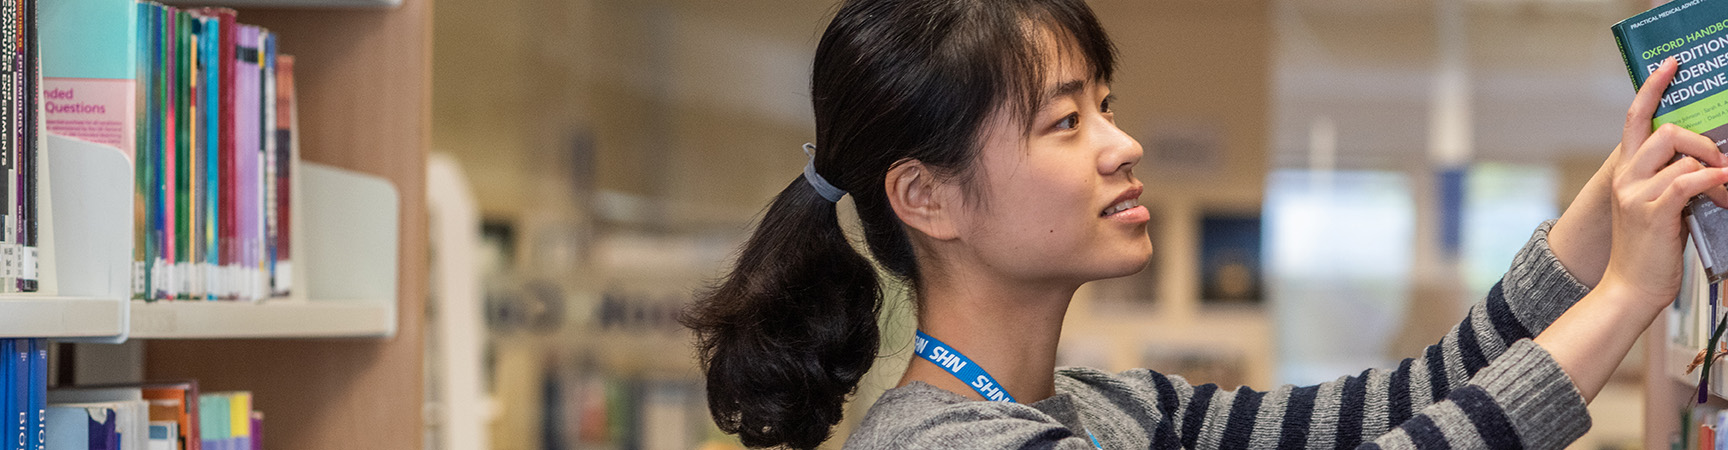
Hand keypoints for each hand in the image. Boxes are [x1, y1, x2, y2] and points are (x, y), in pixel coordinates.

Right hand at [1534, 57, 1727, 402]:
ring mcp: (1635, 194)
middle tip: (1721, 164)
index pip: (1636, 119)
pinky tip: (1722, 191)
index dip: (1653, 89)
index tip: (1670, 66)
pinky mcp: (1652, 211)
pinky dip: (1712, 181)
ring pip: (1681, 155)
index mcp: (1626, 172)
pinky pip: (1688, 181)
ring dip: (1714, 168)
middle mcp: (1625, 177)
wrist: (1629, 289)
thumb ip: (1673, 179)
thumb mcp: (1659, 206)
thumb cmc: (1649, 251)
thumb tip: (1709, 161)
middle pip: (1667, 132)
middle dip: (1703, 142)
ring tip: (1724, 189)